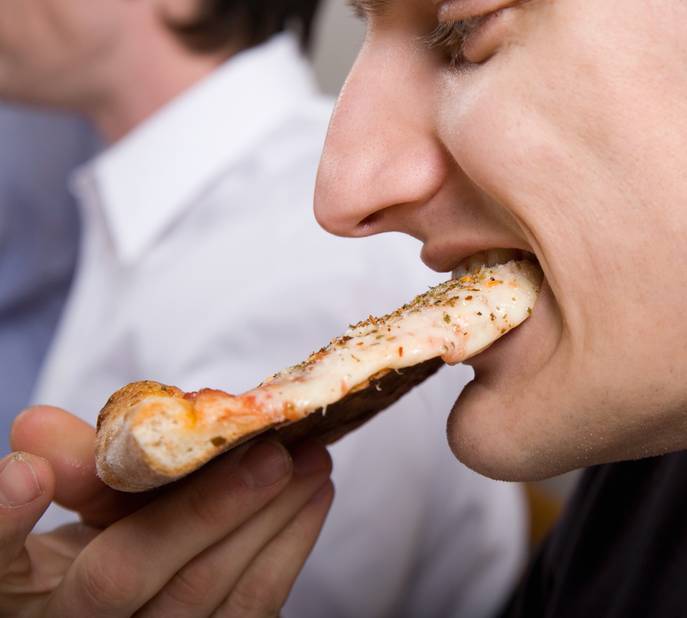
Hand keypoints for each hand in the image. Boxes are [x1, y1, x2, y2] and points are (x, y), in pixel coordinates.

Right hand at [0, 406, 332, 616]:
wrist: (122, 601)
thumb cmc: (94, 539)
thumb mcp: (70, 501)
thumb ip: (74, 464)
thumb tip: (40, 430)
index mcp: (13, 590)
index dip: (2, 517)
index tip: (28, 470)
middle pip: (124, 577)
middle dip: (206, 509)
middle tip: (269, 453)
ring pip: (202, 600)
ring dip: (268, 523)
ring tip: (311, 462)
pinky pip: (248, 612)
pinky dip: (287, 551)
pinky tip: (312, 500)